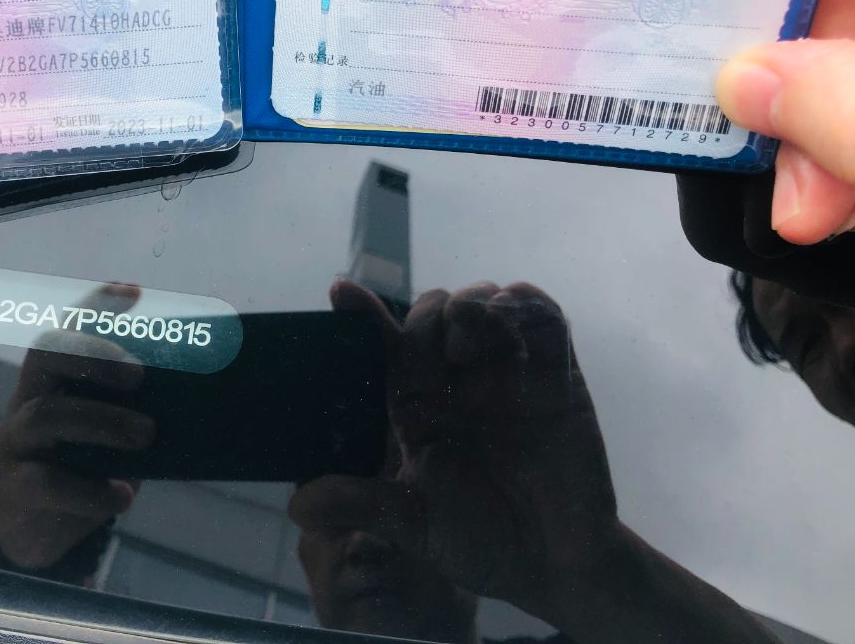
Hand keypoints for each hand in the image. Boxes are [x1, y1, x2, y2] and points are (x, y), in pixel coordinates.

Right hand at [0, 284, 154, 571]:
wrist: (36, 533)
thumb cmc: (80, 469)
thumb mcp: (106, 436)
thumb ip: (133, 414)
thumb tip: (196, 400)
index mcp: (52, 381)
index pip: (68, 329)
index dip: (95, 304)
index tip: (133, 290)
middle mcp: (28, 401)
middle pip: (47, 354)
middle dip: (95, 354)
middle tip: (141, 377)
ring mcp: (16, 443)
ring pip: (48, 415)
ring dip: (102, 421)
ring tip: (146, 436)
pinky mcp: (14, 488)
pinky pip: (46, 482)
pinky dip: (90, 489)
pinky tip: (123, 496)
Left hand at [291, 281, 616, 614]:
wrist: (555, 564)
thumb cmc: (482, 543)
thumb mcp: (414, 525)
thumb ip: (361, 505)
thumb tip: (298, 506)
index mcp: (416, 403)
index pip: (383, 344)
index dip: (361, 313)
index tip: (340, 291)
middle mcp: (455, 378)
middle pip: (430, 311)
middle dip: (427, 320)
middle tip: (440, 356)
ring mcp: (505, 369)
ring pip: (480, 298)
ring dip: (469, 306)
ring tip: (465, 350)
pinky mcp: (555, 368)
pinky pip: (539, 312)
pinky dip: (522, 305)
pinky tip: (510, 337)